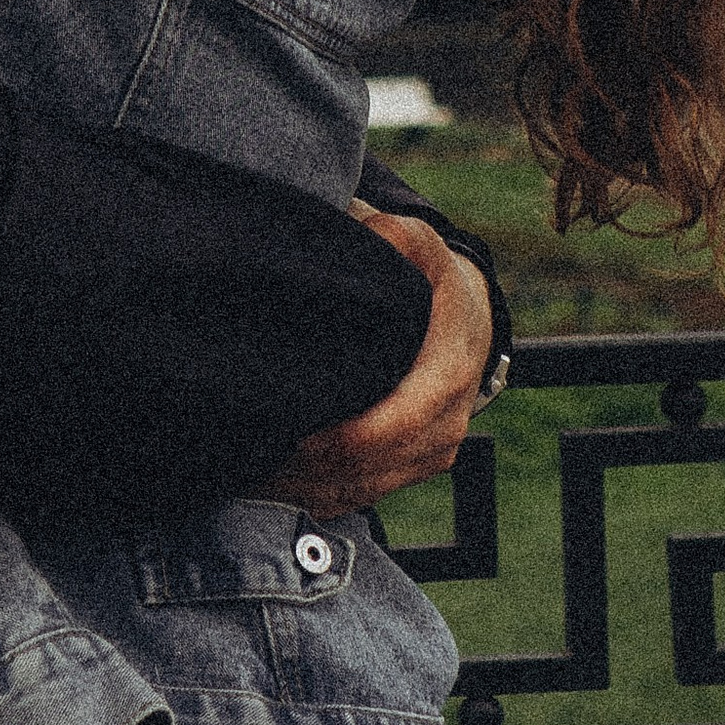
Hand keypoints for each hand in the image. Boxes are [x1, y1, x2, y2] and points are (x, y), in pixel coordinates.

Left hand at [267, 207, 493, 520]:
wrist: (469, 318)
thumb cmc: (432, 278)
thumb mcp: (421, 245)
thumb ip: (398, 234)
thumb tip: (370, 229)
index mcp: (450, 371)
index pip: (398, 423)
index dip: (345, 437)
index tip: (294, 433)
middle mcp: (448, 422)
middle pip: (375, 466)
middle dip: (314, 467)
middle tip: (255, 455)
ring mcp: (433, 451)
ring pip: (366, 489)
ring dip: (310, 487)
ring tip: (255, 470)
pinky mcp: (415, 467)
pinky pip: (366, 495)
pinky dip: (320, 495)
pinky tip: (278, 482)